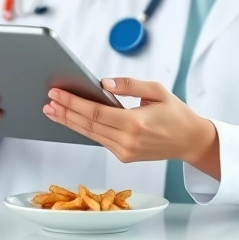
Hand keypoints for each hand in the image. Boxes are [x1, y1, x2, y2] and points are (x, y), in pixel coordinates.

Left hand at [42, 78, 218, 170]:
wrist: (190, 141)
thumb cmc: (176, 113)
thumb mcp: (157, 90)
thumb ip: (129, 85)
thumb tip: (102, 83)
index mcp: (135, 124)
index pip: (94, 112)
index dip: (72, 103)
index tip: (56, 93)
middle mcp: (127, 141)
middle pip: (87, 125)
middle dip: (65, 112)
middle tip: (48, 100)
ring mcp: (125, 152)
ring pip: (90, 134)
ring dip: (69, 122)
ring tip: (52, 110)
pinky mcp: (124, 157)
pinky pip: (99, 140)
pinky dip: (83, 129)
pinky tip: (71, 120)